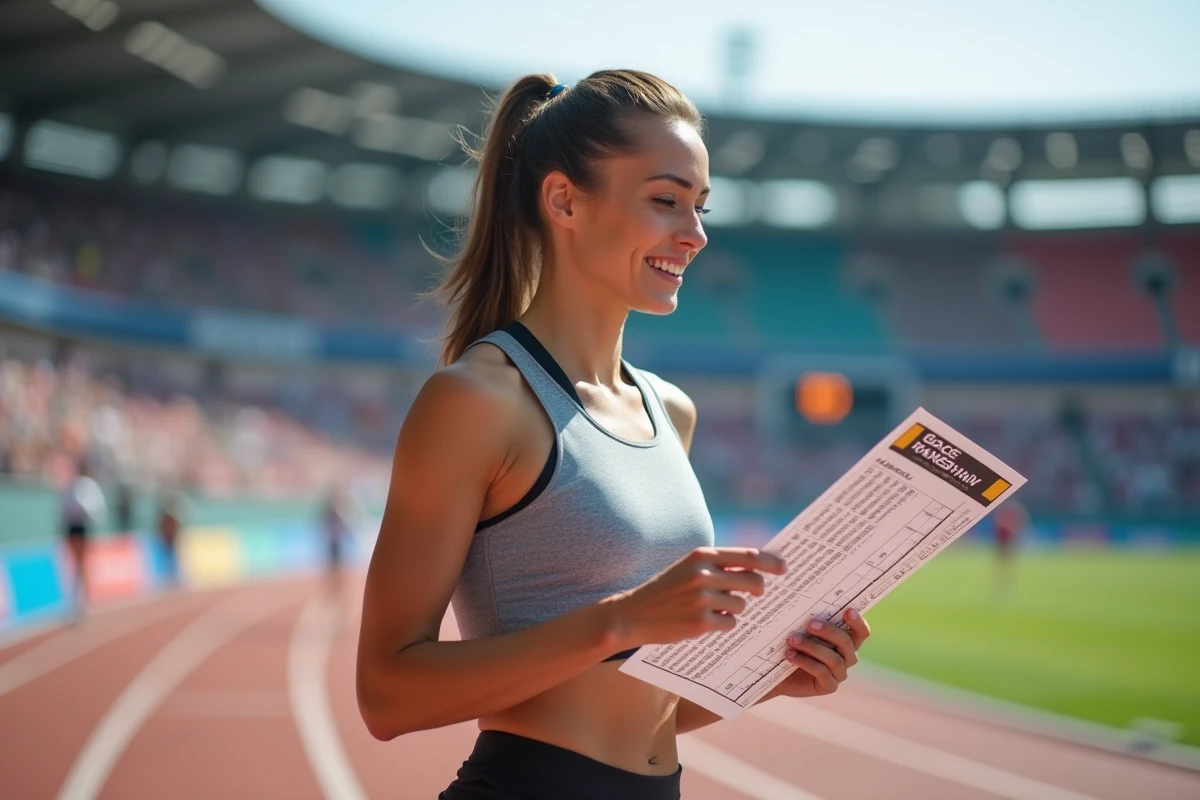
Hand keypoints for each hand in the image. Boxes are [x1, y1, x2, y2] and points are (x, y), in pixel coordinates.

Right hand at [607, 547, 786, 648]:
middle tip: (757, 594)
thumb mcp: (688, 568)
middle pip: (753, 581)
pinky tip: (704, 622)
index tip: (785, 567)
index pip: (748, 555)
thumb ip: (718, 566)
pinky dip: (724, 624)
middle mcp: (703, 574)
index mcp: (701, 556)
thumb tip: (756, 569)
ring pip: (741, 605)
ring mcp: (703, 599)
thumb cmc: (666, 590)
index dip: (771, 562)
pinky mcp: (701, 622)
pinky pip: (731, 624)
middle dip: (758, 589)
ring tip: (711, 609)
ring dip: (733, 609)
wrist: (633, 614)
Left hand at [767, 606, 870, 699]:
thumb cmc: (791, 644)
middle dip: (829, 631)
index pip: (860, 632)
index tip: (847, 610)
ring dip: (812, 647)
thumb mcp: (800, 629)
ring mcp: (839, 673)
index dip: (857, 622)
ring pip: (834, 659)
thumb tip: (802, 599)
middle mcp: (846, 657)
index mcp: (845, 640)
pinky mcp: (828, 685)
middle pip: (847, 643)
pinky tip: (790, 655)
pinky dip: (805, 662)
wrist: (776, 671)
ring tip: (792, 640)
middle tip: (809, 624)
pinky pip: (822, 673)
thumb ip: (809, 618)